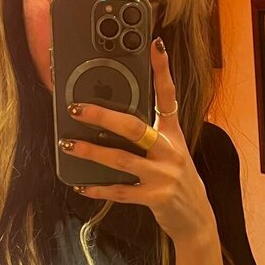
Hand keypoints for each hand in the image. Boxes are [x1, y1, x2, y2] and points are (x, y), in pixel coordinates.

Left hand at [60, 38, 215, 246]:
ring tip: (67, 144)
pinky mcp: (155, 197)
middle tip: (76, 107)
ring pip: (121, 160)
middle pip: (134, 127)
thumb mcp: (171, 152)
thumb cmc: (177, 180)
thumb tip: (112, 120)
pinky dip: (98, 189)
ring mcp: (163, 175)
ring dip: (90, 152)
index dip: (162, 69)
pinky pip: (120, 192)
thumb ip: (149, 136)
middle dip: (102, 116)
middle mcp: (170, 151)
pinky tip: (80, 185)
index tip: (155, 45)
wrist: (196, 220)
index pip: (169, 96)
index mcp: (174, 134)